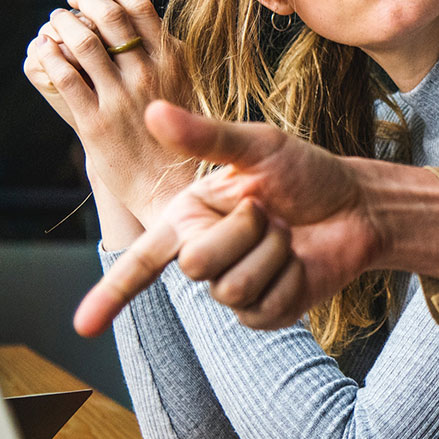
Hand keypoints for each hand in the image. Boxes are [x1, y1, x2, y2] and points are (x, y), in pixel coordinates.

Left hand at [23, 0, 196, 225]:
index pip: (140, 6)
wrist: (171, 184)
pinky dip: (50, 57)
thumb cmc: (176, 126)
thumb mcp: (177, 75)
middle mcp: (148, 76)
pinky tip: (45, 49)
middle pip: (110, 18)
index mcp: (173, 61)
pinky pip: (65, 78)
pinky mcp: (95, 124)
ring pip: (84, 44)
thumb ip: (155, 33)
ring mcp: (121, 100)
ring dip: (63, 24)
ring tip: (56, 19)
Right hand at [73, 101, 387, 335]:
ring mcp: (234, 288)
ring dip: (272, 253)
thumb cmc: (306, 172)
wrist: (357, 206)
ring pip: (231, 288)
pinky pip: (264, 308)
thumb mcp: (258, 146)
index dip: (110, 294)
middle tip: (269, 211)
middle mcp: (204, 254)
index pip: (141, 260)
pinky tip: (300, 261)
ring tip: (287, 234)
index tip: (81, 326)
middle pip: (196, 264)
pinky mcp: (265, 312)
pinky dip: (290, 279)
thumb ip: (206, 136)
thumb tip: (152, 111)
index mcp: (189, 217)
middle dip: (243, 231)